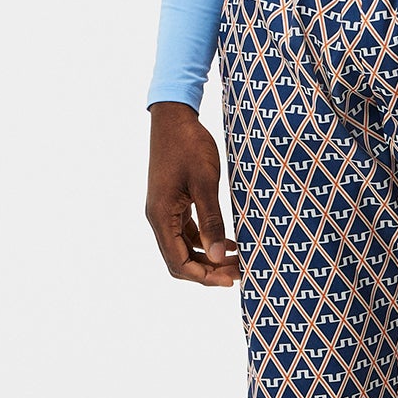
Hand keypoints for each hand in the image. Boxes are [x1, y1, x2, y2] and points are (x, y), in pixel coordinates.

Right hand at [145, 102, 241, 285]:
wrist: (174, 117)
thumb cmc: (189, 145)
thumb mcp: (206, 183)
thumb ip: (212, 221)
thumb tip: (220, 256)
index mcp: (161, 216)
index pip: (178, 263)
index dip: (204, 277)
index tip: (231, 280)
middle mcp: (158, 218)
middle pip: (180, 260)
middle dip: (208, 271)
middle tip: (238, 274)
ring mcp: (165, 211)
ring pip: (184, 248)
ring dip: (208, 258)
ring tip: (238, 261)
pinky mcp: (172, 203)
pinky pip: (187, 232)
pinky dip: (206, 241)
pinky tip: (229, 242)